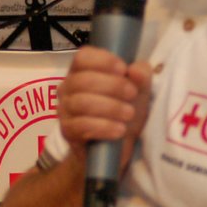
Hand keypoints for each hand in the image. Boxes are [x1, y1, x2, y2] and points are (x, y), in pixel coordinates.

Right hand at [57, 46, 151, 166]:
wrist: (115, 148)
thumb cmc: (123, 112)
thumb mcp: (139, 92)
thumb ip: (141, 76)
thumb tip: (135, 70)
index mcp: (82, 71)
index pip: (82, 57)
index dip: (102, 60)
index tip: (123, 69)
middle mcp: (68, 87)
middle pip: (82, 80)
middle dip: (112, 85)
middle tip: (132, 94)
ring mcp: (64, 110)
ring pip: (82, 103)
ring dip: (110, 107)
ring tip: (129, 114)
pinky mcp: (67, 131)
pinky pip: (81, 125)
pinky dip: (103, 127)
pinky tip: (119, 130)